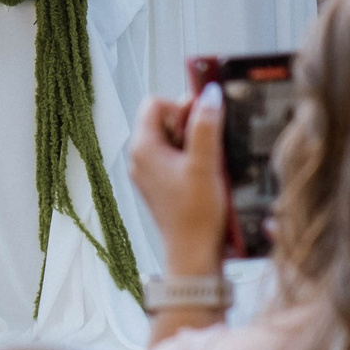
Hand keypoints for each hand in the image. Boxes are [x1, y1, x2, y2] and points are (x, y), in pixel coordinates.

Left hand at [130, 86, 229, 275]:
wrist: (193, 254)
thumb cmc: (195, 215)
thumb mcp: (205, 164)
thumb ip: (206, 126)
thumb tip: (210, 94)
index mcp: (143, 147)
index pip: (155, 103)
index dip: (181, 104)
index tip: (203, 117)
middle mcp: (140, 157)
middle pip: (164, 120)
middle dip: (190, 125)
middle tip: (209, 144)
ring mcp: (148, 172)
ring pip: (171, 140)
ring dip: (193, 143)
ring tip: (209, 163)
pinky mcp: (160, 184)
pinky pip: (174, 158)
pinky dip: (191, 159)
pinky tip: (206, 175)